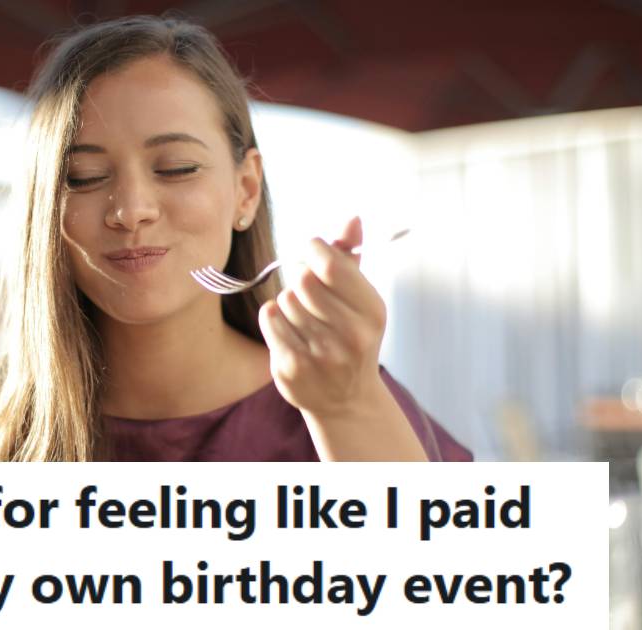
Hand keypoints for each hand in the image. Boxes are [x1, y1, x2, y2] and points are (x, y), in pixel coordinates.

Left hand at [258, 216, 388, 418]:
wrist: (346, 399)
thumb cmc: (351, 336)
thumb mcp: (360, 298)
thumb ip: (351, 257)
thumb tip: (352, 218)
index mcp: (372, 312)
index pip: (330, 264)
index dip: (313, 249)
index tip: (312, 252)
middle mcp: (351, 335)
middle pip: (303, 280)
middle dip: (300, 277)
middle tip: (307, 289)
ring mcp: (321, 354)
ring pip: (285, 299)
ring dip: (289, 301)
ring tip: (304, 318)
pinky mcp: (292, 368)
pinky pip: (270, 318)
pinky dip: (274, 317)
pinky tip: (289, 330)